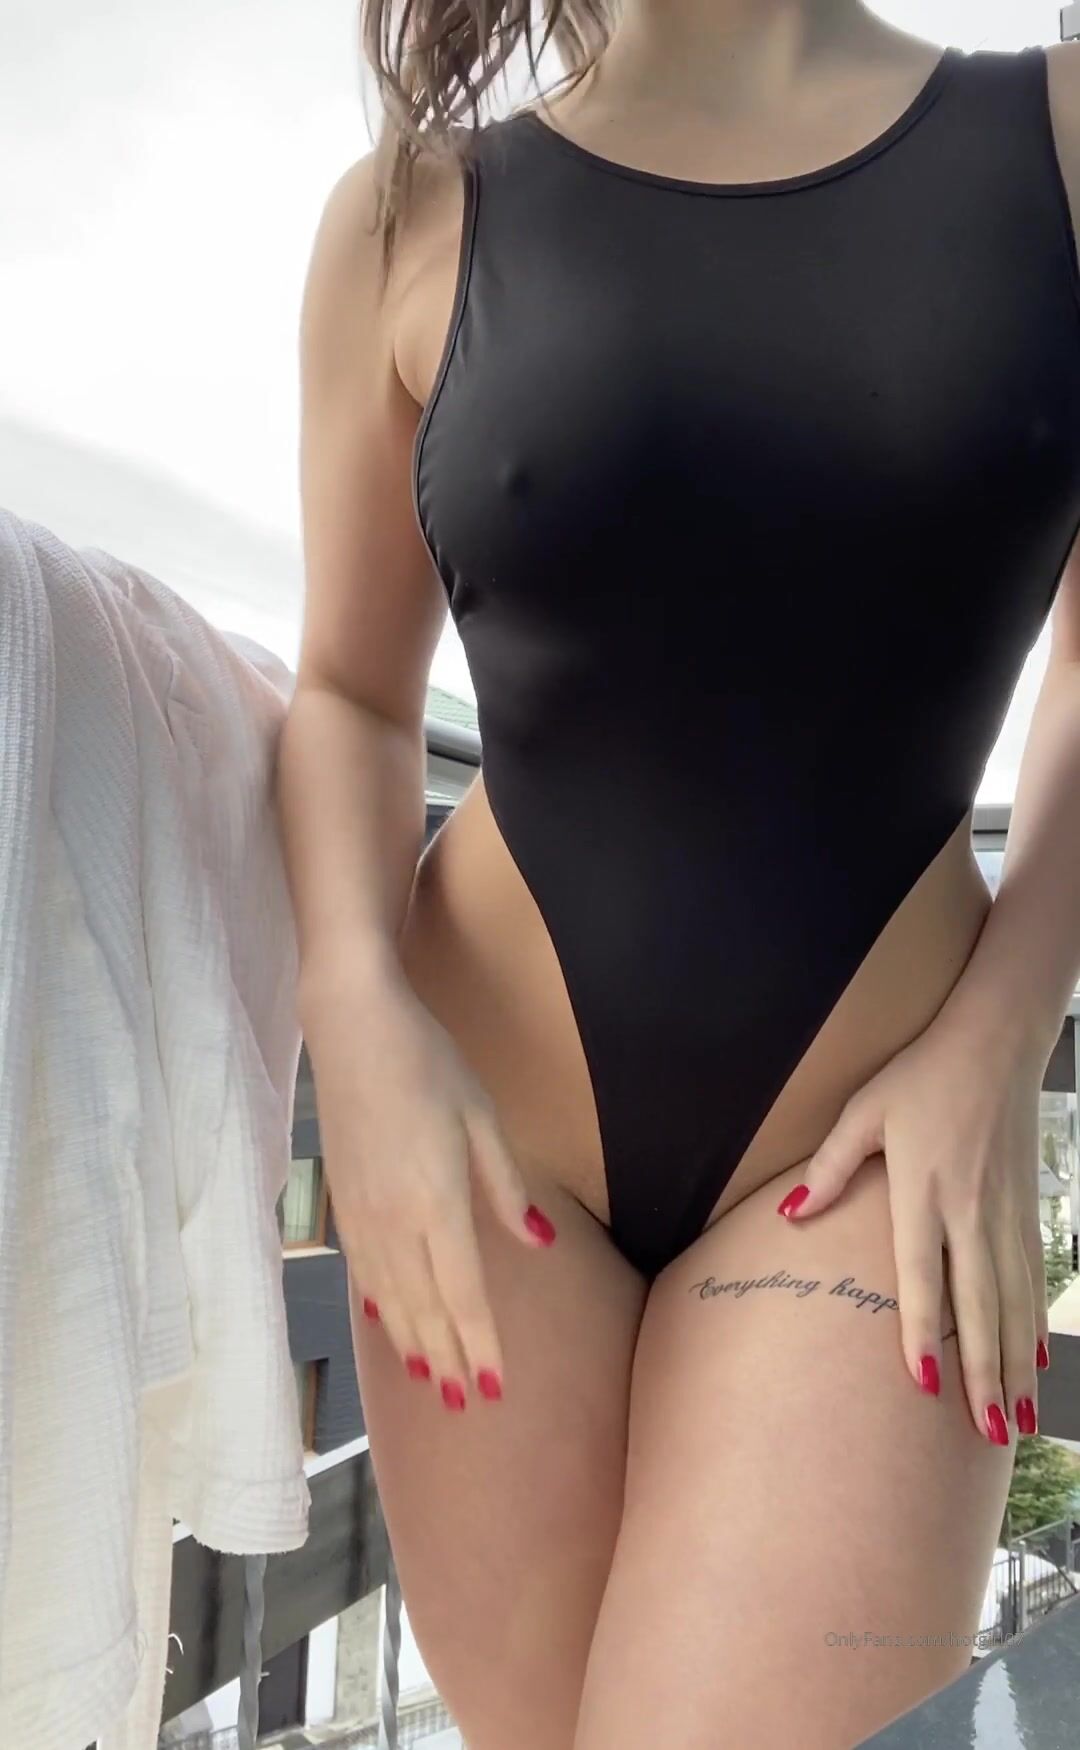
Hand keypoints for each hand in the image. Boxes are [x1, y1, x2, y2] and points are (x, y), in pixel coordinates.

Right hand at [300, 952, 556, 1408]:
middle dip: (447, 1358)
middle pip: (424, 1308)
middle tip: (466, 1403)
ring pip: (389, 1297)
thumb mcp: (482, 1115)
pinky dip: (379, 1306)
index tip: (494, 1386)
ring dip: (411, 1342)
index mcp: (437, 1202)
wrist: (352, 1026)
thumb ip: (505, 1186)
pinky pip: (362, 1271)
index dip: (479, 1344)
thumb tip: (539, 1243)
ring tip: (431, 1379)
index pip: (462, 1294)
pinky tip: (387, 1322)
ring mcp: (361, 1214)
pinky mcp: (341, 1200)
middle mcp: (395, 1221)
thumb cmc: (428, 1062)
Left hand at [777, 1013, 1048, 1444]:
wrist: (994, 1045)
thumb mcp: (864, 1112)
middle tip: (988, 1432)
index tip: (924, 1383)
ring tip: (1015, 1420)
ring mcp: (1005, 1214)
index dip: (925, 1331)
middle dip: (983, 1374)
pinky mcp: (1025, 1210)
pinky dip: (1035, 1325)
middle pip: (981, 1306)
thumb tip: (790, 1215)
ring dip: (1014, 1365)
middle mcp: (972, 1211)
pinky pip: (1032, 1280)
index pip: (924, 1274)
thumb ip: (829, 1167)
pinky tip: (1035, 1363)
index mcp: (925, 1190)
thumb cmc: (920, 1077)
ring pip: (1014, 1304)